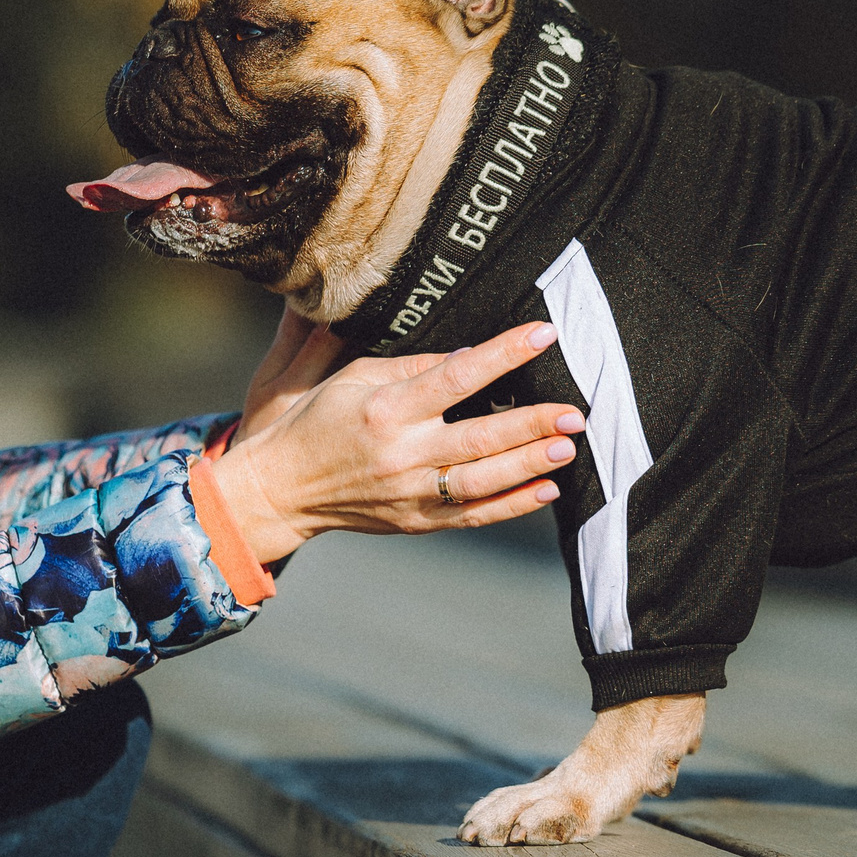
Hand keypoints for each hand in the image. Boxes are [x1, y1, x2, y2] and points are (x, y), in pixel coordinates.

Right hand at [205, 320, 585, 562]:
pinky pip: (473, 516)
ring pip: (483, 481)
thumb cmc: (316, 420)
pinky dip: (512, 505)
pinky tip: (546, 489)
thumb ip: (410, 366)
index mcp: (385, 408)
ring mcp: (410, 493)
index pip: (456, 375)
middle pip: (480, 437)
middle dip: (532, 423)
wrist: (282, 489)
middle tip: (574, 411)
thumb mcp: (352, 377)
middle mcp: (401, 453)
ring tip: (568, 446)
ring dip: (530, 464)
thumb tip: (468, 355)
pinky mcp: (416, 522)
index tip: (543, 335)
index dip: (503, 354)